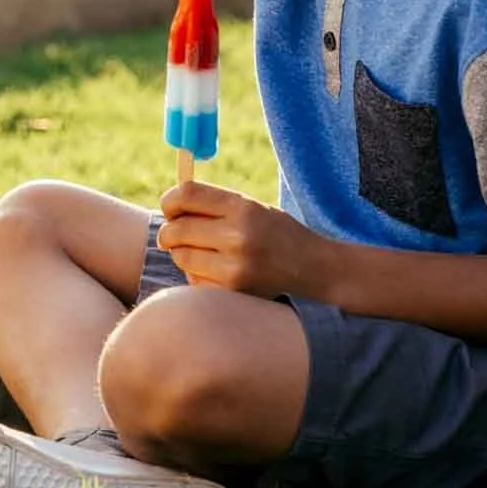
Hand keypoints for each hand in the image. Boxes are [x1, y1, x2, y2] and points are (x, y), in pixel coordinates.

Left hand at [156, 180, 336, 298]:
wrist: (317, 271)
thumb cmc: (278, 236)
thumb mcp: (255, 209)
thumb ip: (216, 205)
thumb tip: (170, 204)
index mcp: (244, 207)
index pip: (187, 194)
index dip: (170, 200)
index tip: (170, 208)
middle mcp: (239, 236)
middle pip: (177, 229)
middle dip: (170, 233)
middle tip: (175, 236)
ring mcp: (235, 268)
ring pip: (182, 257)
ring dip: (184, 256)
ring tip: (205, 255)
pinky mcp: (233, 293)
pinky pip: (194, 282)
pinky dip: (198, 278)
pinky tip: (219, 275)